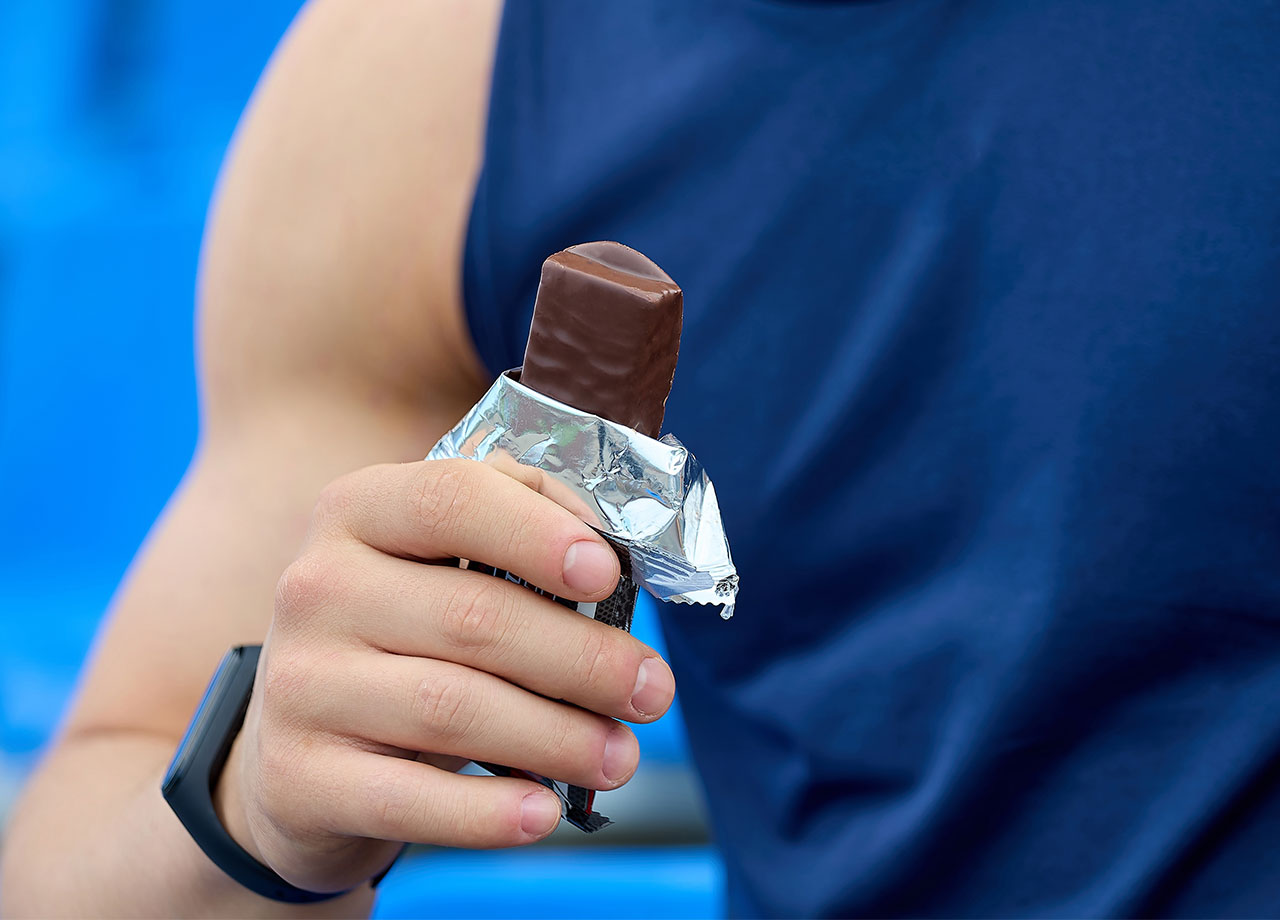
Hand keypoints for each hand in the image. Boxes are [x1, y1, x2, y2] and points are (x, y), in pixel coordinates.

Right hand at [215, 459, 675, 893]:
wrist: (299, 749)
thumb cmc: (402, 635)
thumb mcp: (437, 562)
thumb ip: (515, 523)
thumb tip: (611, 547)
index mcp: (358, 511)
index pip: (452, 498)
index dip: (538, 533)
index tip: (609, 573)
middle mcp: (317, 586)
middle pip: (474, 617)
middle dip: (584, 658)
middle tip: (652, 691)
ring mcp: (299, 683)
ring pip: (453, 708)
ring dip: (558, 737)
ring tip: (621, 756)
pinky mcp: (300, 777)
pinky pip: (408, 798)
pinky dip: (486, 812)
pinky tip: (542, 812)